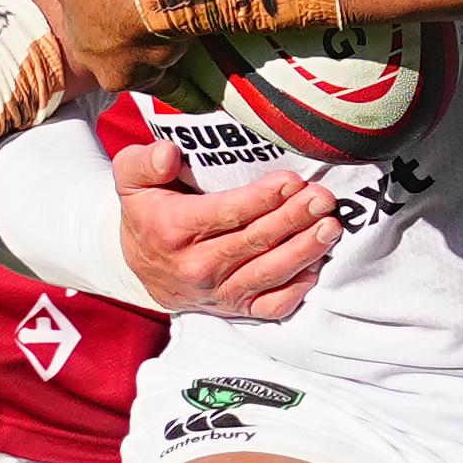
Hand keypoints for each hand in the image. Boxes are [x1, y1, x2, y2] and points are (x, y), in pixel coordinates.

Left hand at [21, 0, 184, 94]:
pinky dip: (181, 79)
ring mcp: (117, 57)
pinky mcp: (149, 78)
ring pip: (135, 56)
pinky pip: (167, 82)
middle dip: (124, 22)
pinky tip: (199, 73)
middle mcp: (89, 27)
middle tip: (156, 10)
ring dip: (153, 50)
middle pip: (106, 25)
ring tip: (179, 36)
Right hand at [113, 134, 337, 319]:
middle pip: (256, 241)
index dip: (263, 198)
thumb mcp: (132, 178)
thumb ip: (145, 160)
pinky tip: (317, 264)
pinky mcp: (236, 308)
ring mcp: (219, 292)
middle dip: (294, 218)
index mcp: (175, 229)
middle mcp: (198, 266)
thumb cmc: (146, 212)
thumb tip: (169, 154)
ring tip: (331, 226)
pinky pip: (272, 306)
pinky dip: (298, 289)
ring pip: (269, 273)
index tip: (292, 181)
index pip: (227, 213)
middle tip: (323, 199)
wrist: (138, 266)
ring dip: (305, 250)